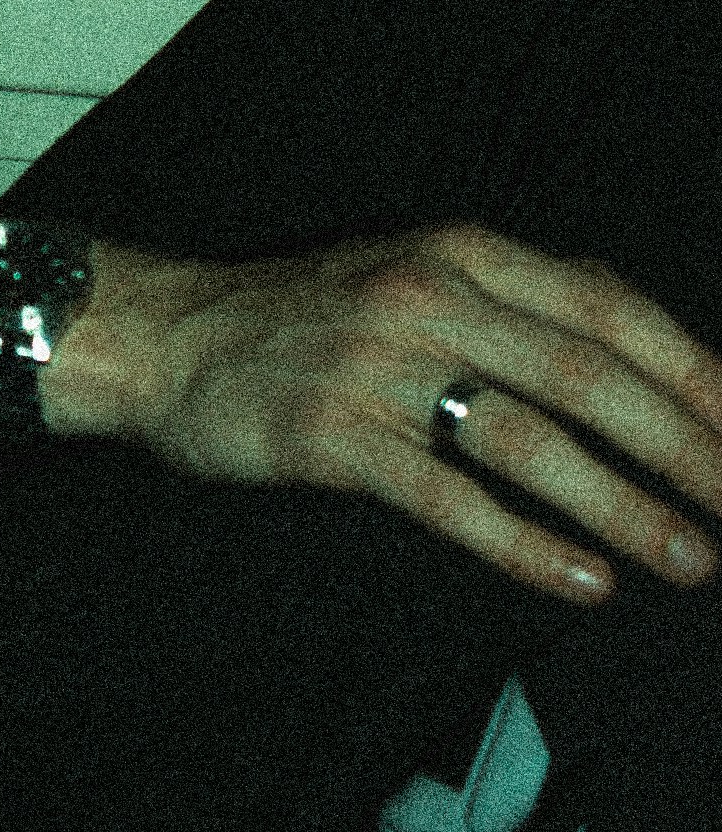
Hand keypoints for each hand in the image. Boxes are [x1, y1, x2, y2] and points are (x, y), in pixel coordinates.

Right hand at [83, 218, 721, 603]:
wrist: (161, 335)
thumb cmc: (302, 312)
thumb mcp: (416, 266)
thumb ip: (522, 288)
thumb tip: (638, 313)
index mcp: (462, 251)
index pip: (610, 309)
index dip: (696, 373)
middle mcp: (430, 297)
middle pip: (590, 377)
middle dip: (687, 450)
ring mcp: (380, 367)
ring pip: (532, 441)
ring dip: (625, 506)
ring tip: (690, 557)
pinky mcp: (335, 437)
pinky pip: (451, 499)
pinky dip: (527, 543)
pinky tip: (584, 580)